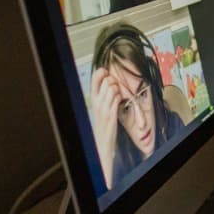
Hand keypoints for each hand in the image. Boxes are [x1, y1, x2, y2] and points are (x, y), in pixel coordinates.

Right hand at [90, 67, 121, 188]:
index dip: (102, 72)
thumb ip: (103, 94)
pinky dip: (120, 97)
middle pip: (106, 81)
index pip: (95, 78)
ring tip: (118, 96)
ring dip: (118, 89)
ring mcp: (103, 107)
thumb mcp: (101, 107)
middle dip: (114, 81)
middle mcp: (97, 102)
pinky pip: (116, 98)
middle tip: (116, 88)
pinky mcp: (110, 114)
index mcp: (93, 99)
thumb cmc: (103, 123)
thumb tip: (109, 80)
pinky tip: (119, 101)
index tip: (107, 73)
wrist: (102, 141)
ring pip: (112, 88)